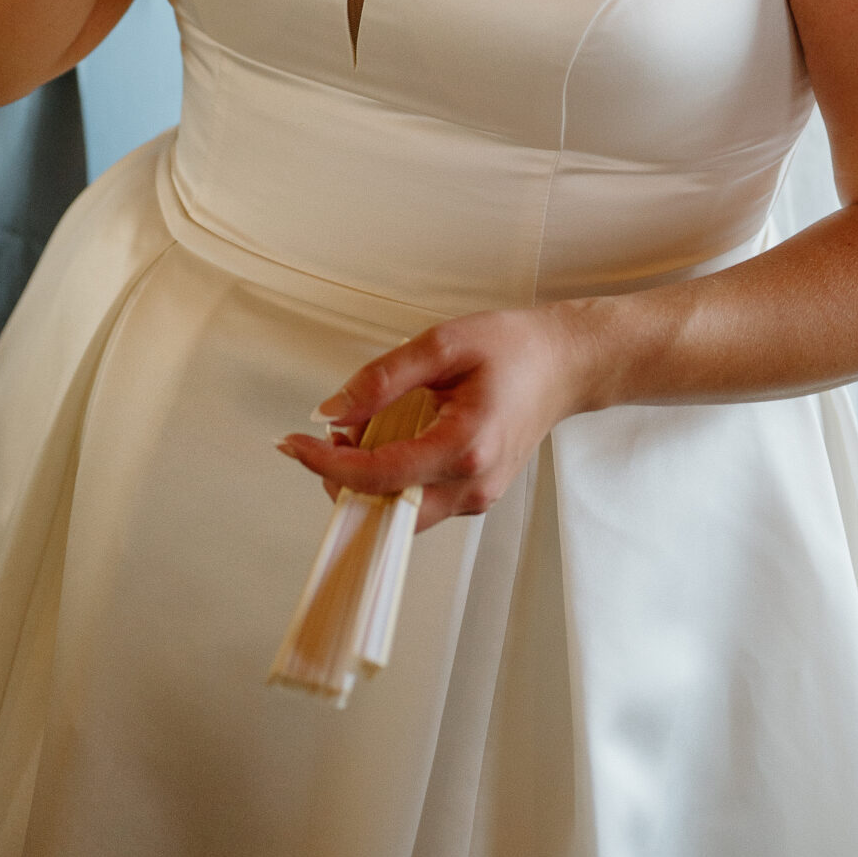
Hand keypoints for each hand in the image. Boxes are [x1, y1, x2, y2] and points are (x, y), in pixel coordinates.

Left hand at [276, 305, 593, 531]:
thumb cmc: (513, 348)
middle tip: (329, 433)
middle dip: (343, 479)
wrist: (566, 364)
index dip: (325, 464)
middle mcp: (472, 486)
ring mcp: (477, 498)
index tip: (291, 444)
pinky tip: (390, 436)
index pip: (378, 475)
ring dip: (367, 479)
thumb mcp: (443, 344)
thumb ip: (383, 378)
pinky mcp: (476, 496)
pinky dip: (392, 477)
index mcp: (464, 447)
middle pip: (384, 508)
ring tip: (360, 428)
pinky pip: (420, 501)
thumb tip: (331, 411)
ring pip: (400, 511)